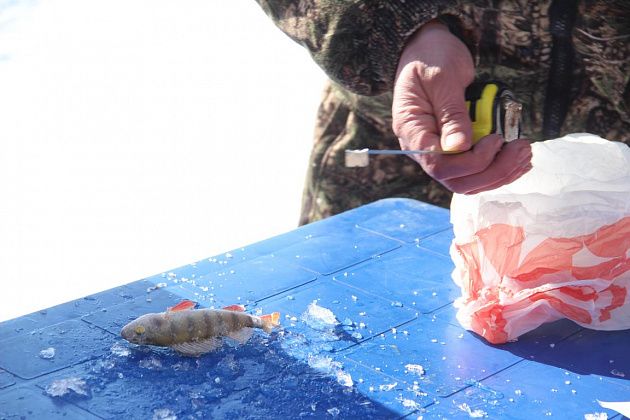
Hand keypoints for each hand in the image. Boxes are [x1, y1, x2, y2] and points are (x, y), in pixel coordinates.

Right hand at [392, 21, 531, 193]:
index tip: (495, 139)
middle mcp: (423, 148)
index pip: (439, 165)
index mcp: (413, 131)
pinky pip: (475, 170)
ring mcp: (440, 150)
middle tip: (520, 149)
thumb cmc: (431, 57)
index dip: (471, 162)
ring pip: (468, 181)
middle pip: (456, 180)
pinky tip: (518, 158)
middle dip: (493, 171)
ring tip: (524, 152)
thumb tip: (460, 147)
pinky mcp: (455, 147)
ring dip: (500, 173)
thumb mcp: (442, 78)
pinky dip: (499, 169)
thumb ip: (451, 113)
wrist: (427, 48)